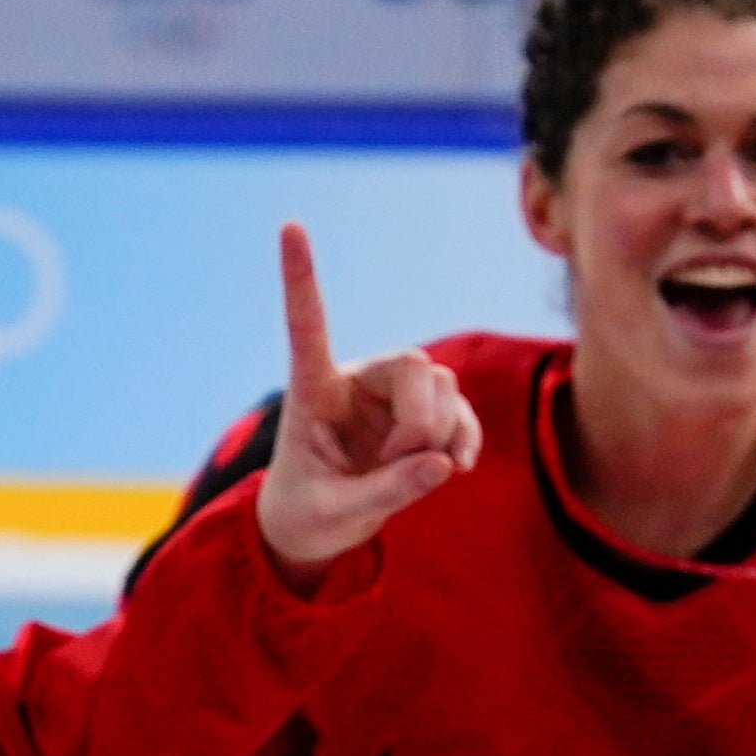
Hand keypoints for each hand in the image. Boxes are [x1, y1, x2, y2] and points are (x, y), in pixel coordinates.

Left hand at [250, 226, 479, 588]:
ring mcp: (392, 395)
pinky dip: (465, 439)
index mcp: (312, 388)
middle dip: (422, 421)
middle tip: (404, 464)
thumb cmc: (307, 514)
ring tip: (416, 474)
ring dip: (441, 434)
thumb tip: (443, 464)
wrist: (317, 529)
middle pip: (414, 366)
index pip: (307, 324)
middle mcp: (355, 379)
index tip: (290, 226)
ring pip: (443, 385)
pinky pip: (460, 412)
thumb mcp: (334, 514)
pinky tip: (459, 468)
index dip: (301, 276)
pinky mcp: (421, 416)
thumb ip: (386, 493)